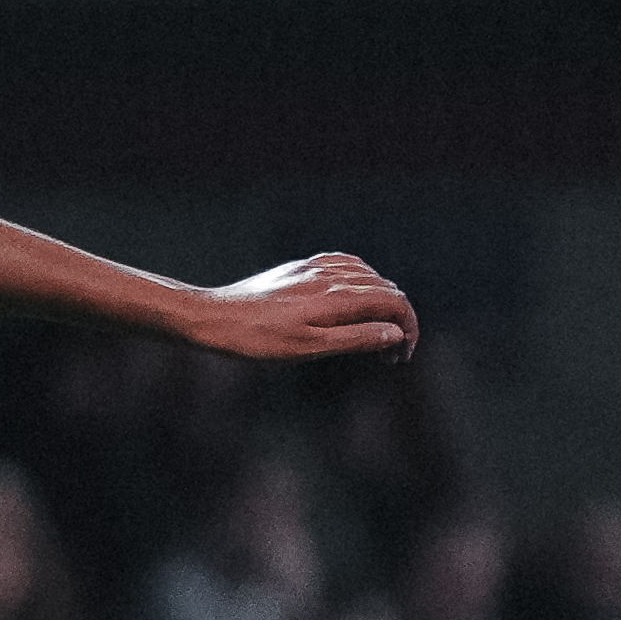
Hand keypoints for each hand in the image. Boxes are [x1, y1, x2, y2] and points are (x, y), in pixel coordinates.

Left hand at [197, 253, 416, 362]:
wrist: (212, 318)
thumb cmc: (257, 340)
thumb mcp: (308, 348)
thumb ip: (355, 338)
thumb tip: (394, 333)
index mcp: (334, 296)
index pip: (392, 302)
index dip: (408, 327)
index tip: (402, 355)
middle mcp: (328, 275)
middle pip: (385, 288)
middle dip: (398, 319)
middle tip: (390, 354)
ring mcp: (313, 268)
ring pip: (367, 274)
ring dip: (381, 300)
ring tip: (377, 329)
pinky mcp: (298, 268)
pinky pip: (344, 264)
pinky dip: (361, 279)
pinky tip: (354, 296)